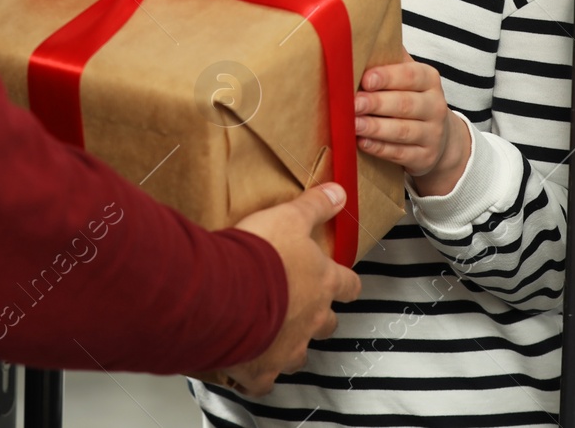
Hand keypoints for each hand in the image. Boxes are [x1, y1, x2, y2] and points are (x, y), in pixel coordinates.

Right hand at [222, 183, 361, 396]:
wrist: (225, 290)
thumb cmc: (258, 254)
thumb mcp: (288, 217)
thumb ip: (314, 206)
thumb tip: (339, 192)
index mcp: (322, 283)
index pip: (349, 285)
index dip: (347, 284)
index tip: (343, 282)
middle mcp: (311, 319)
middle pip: (327, 324)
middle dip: (318, 316)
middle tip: (299, 304)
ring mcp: (288, 347)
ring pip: (299, 354)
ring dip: (289, 344)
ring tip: (271, 332)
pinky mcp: (261, 367)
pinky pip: (263, 381)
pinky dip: (257, 373)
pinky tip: (246, 363)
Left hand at [354, 59, 469, 195]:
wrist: (440, 136)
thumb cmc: (411, 97)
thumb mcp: (407, 76)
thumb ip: (389, 58)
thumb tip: (360, 34)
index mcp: (429, 80)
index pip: (411, 75)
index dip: (388, 77)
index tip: (366, 79)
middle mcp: (435, 106)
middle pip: (405, 104)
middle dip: (377, 104)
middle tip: (353, 103)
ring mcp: (433, 134)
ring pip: (403, 131)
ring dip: (376, 128)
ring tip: (353, 124)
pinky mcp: (426, 157)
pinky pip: (401, 153)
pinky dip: (381, 148)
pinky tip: (363, 143)